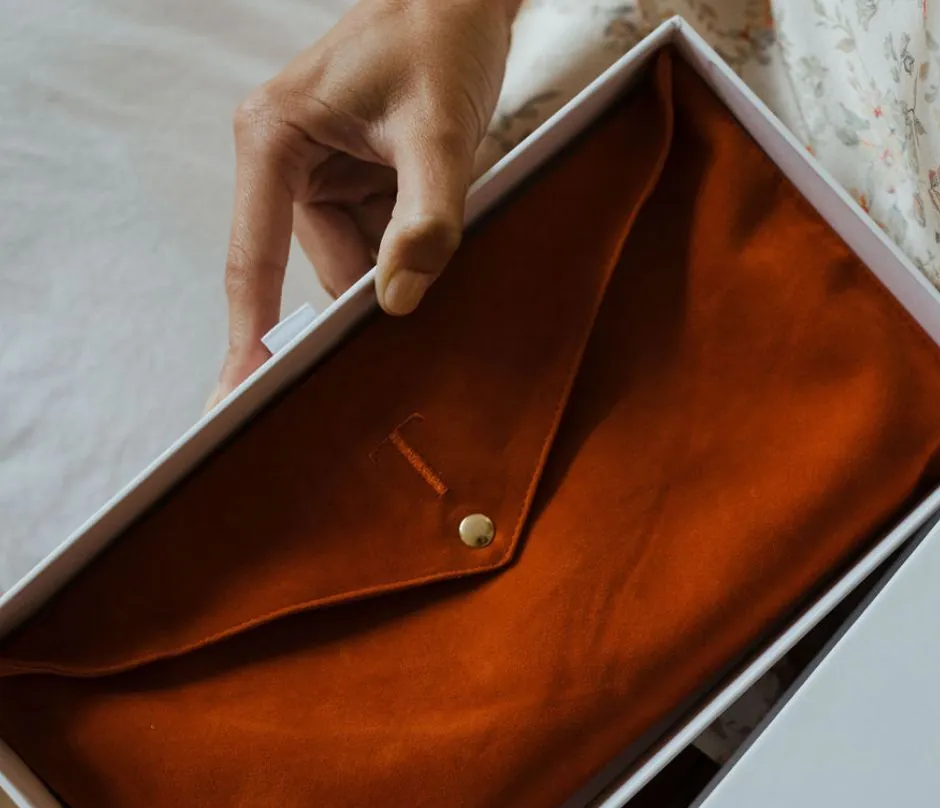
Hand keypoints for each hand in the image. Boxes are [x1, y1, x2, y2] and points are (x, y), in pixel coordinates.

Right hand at [213, 0, 520, 403]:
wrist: (460, 1)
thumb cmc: (438, 41)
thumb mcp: (438, 133)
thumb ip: (424, 220)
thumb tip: (396, 303)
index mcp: (273, 140)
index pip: (253, 260)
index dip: (250, 334)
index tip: (237, 395)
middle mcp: (282, 163)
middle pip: (324, 270)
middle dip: (376, 282)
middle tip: (424, 267)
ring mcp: (316, 177)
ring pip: (357, 264)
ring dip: (403, 257)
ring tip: (439, 197)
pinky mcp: (348, 184)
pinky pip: (377, 243)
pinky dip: (409, 244)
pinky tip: (433, 204)